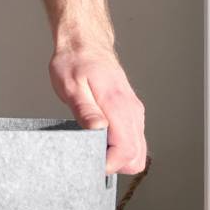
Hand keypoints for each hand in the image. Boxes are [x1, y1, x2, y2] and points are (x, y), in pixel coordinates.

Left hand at [49, 45, 146, 174]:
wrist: (85, 44)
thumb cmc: (75, 63)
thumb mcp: (72, 87)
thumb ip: (85, 111)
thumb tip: (97, 131)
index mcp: (118, 106)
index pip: (126, 150)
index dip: (109, 165)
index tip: (90, 165)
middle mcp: (132, 111)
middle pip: (135, 157)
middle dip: (114, 166)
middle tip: (89, 159)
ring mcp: (133, 113)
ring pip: (136, 151)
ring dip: (116, 159)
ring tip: (92, 151)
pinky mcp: (129, 114)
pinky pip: (132, 141)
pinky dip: (118, 150)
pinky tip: (99, 144)